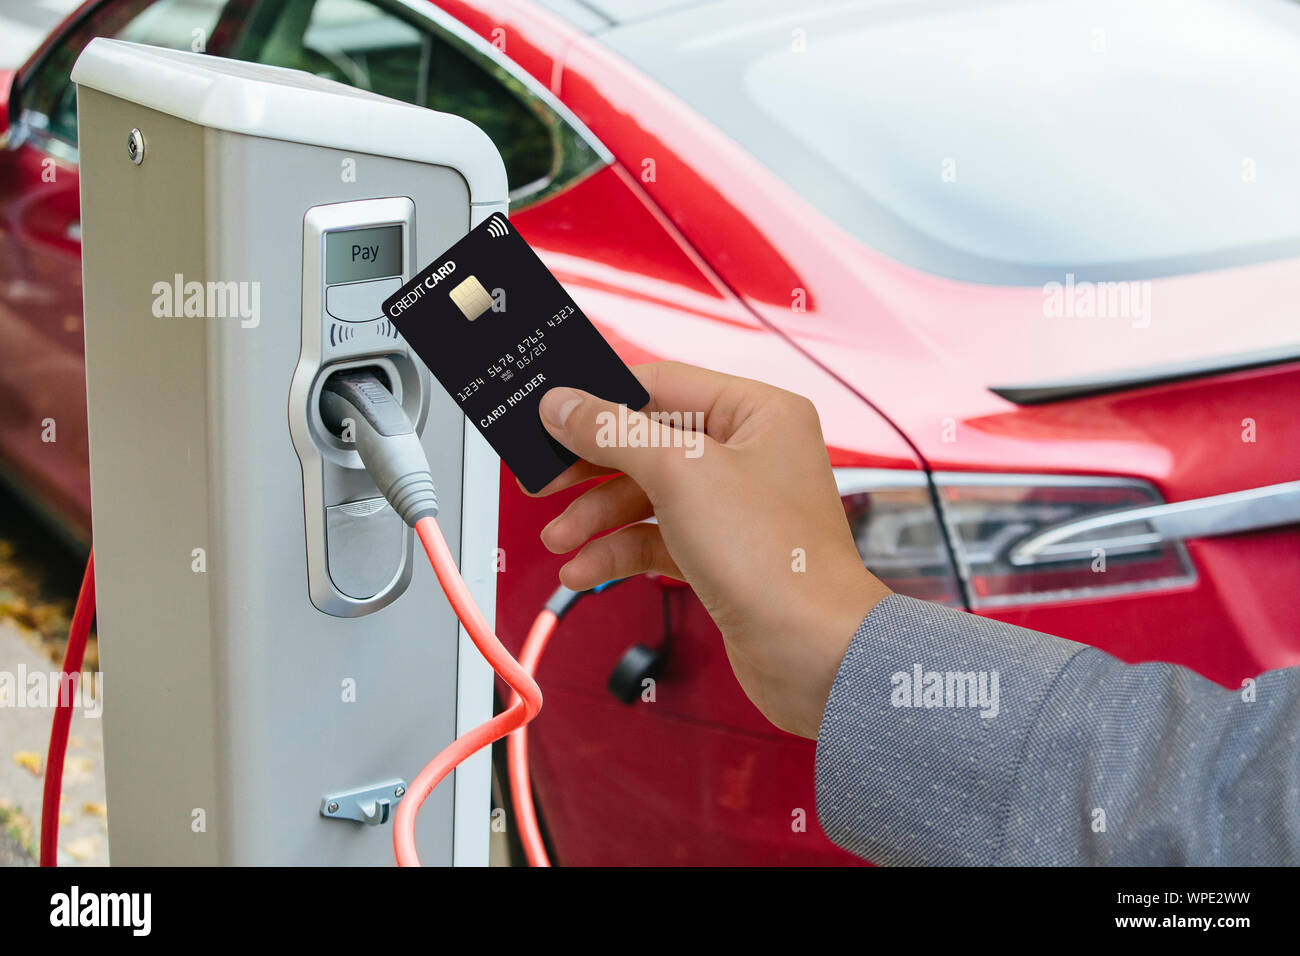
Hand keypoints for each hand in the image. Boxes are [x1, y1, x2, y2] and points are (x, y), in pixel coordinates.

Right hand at [531, 361, 890, 738]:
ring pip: (647, 494)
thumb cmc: (776, 561)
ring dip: (597, 516)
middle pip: (648, 441)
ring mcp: (736, 506)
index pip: (661, 384)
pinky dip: (619, 552)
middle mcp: (751, 452)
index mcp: (757, 412)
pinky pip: (657, 539)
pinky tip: (584, 570)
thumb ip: (613, 432)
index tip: (550, 414)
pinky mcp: (723, 554)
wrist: (813, 655)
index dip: (601, 398)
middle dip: (591, 466)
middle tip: (542, 481)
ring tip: (560, 538)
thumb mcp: (679, 474)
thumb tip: (563, 404)